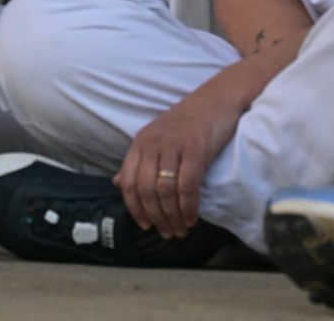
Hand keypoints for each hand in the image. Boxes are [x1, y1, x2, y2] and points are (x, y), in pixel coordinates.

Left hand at [115, 83, 240, 239]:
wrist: (217, 99)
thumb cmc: (188, 122)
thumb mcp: (156, 138)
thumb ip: (138, 161)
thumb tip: (117, 183)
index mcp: (140, 143)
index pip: (128, 182)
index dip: (135, 208)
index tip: (145, 226)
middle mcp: (153, 144)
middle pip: (146, 190)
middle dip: (156, 217)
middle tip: (167, 234)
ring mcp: (173, 146)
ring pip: (165, 191)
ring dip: (172, 216)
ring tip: (180, 230)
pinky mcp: (195, 149)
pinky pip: (187, 185)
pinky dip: (188, 207)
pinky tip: (192, 218)